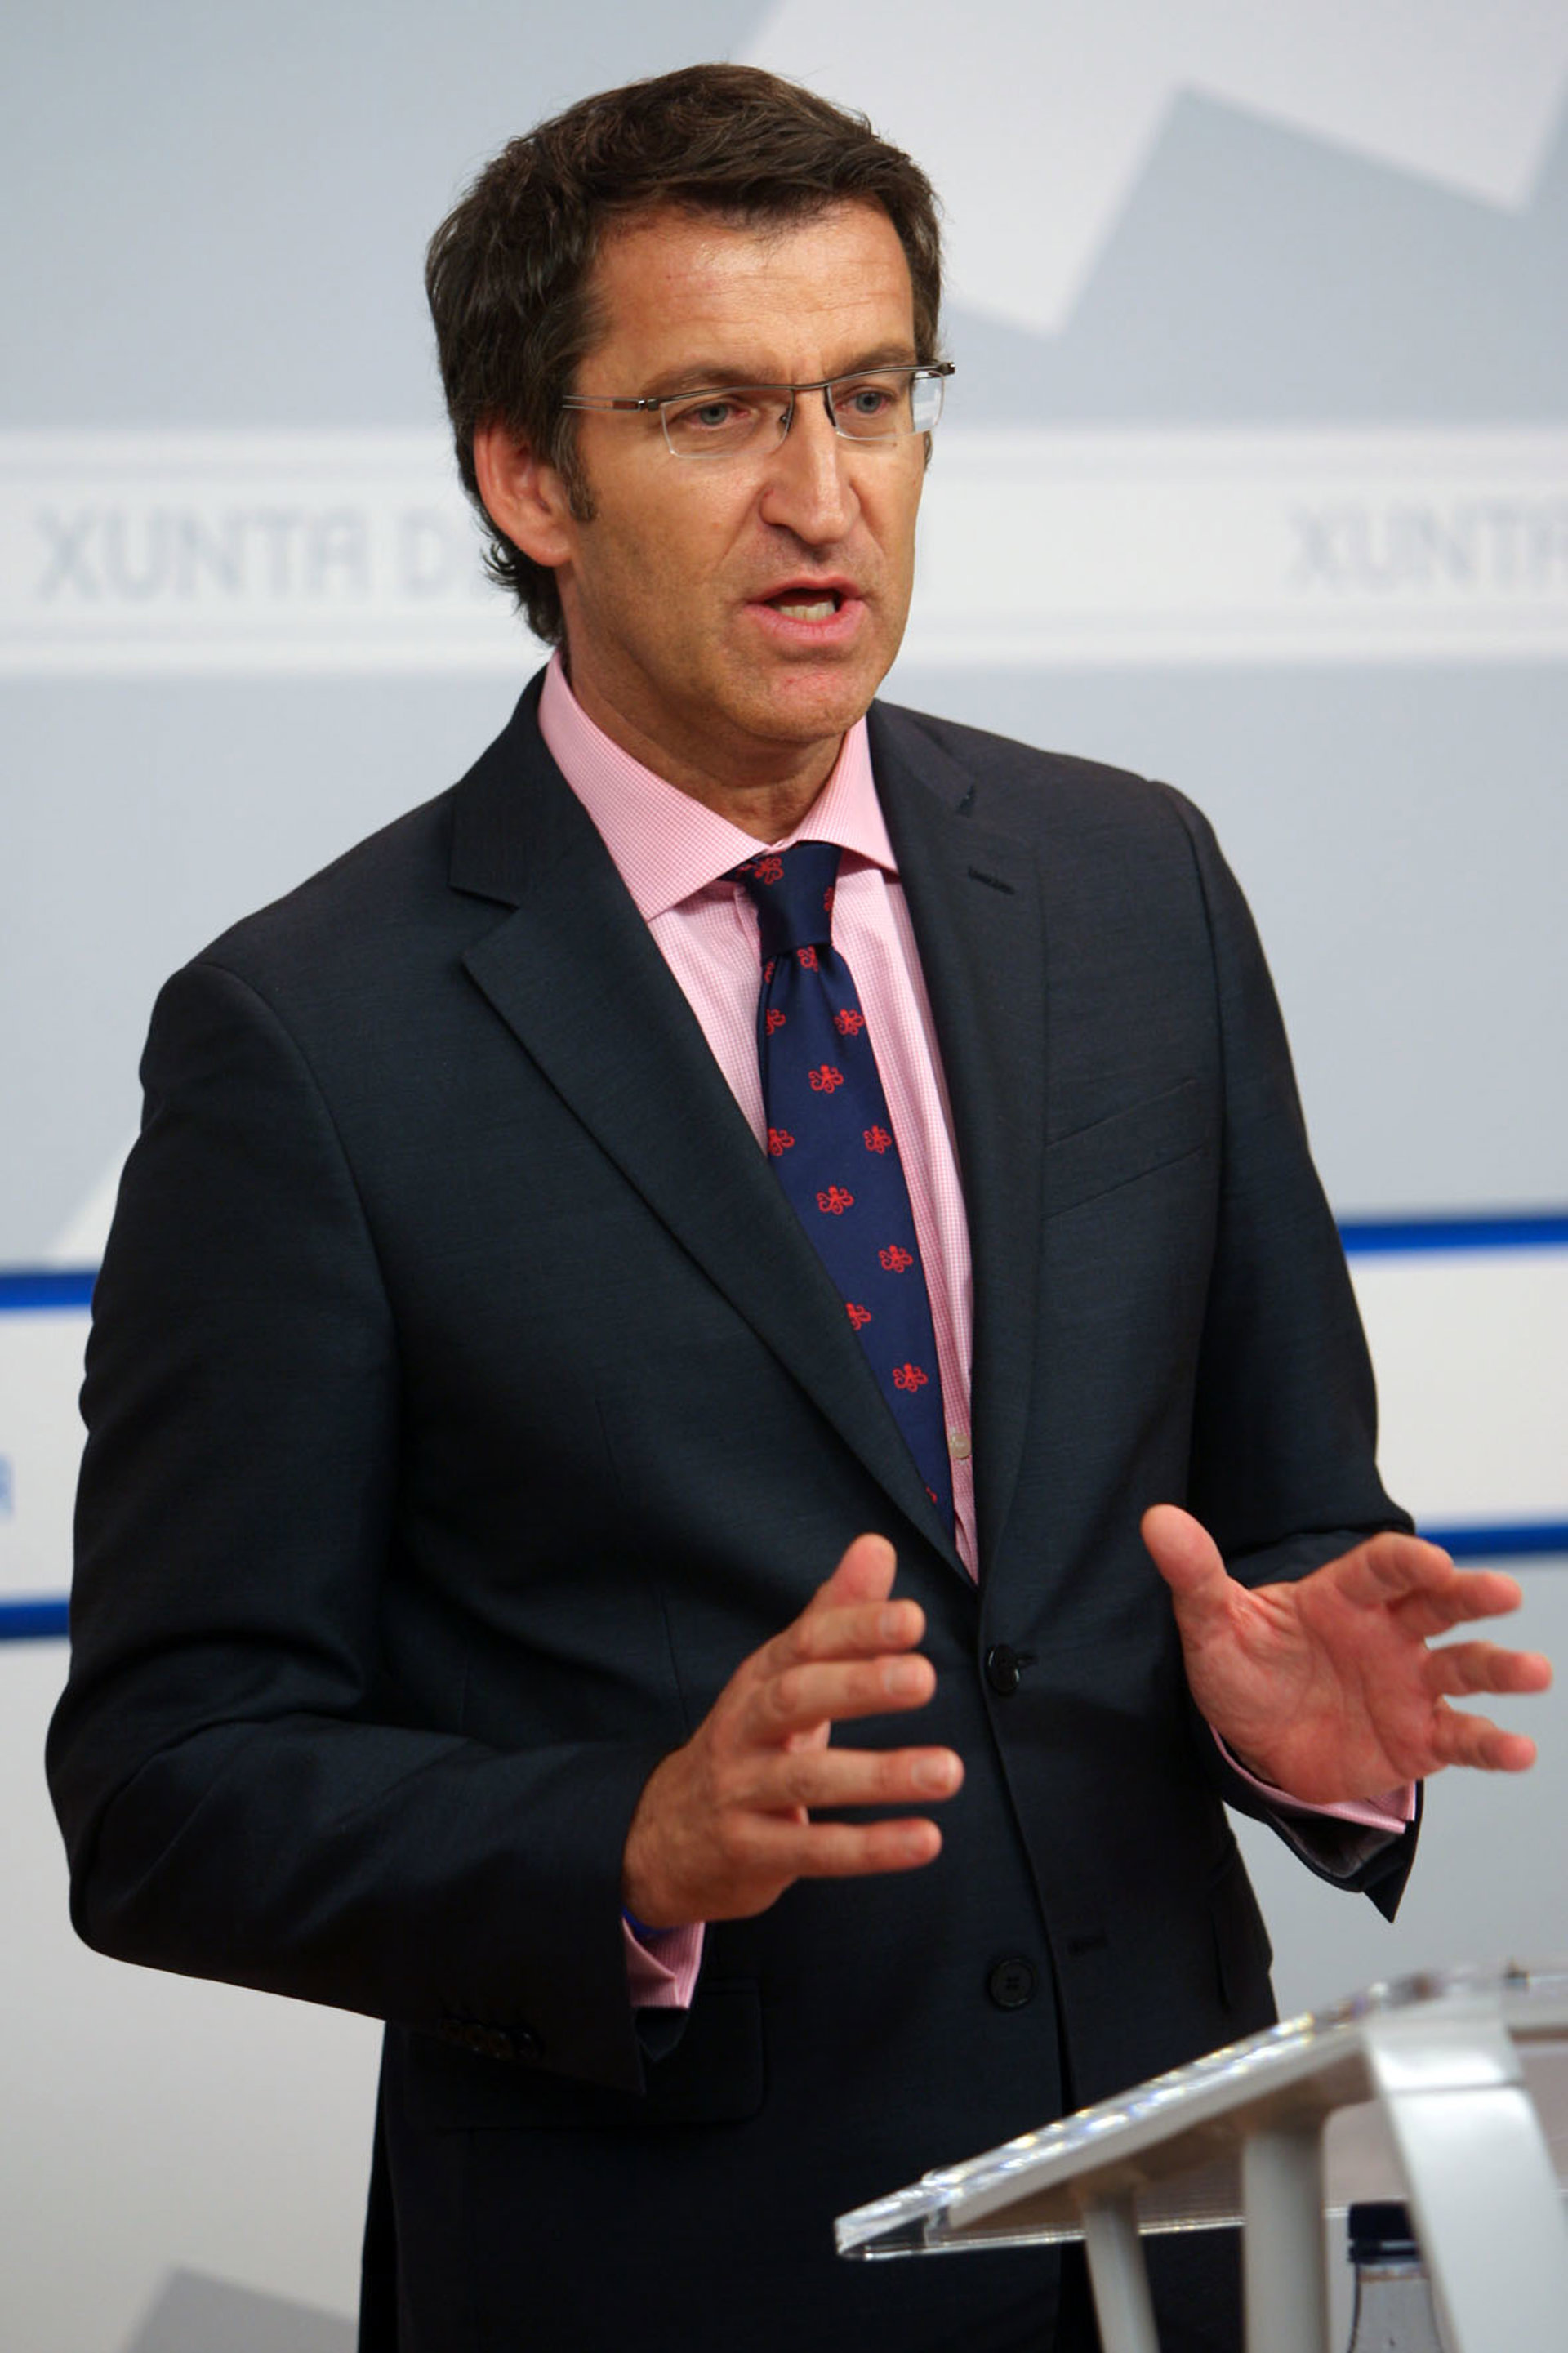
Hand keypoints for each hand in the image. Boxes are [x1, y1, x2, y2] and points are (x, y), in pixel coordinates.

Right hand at [621, 1534, 962, 1929]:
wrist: (662, 1837)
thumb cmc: (748, 1743)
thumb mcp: (783, 1678)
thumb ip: (835, 1616)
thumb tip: (876, 1545)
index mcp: (759, 1679)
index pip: (803, 1644)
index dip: (854, 1630)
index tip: (912, 1619)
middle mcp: (743, 1729)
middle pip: (794, 1698)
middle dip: (858, 1686)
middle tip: (924, 1678)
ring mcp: (740, 1792)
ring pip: (807, 1779)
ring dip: (880, 1775)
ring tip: (949, 1771)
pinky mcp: (749, 1852)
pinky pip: (812, 1850)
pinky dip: (870, 1848)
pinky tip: (925, 1839)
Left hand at [1142, 1505, 1551, 1804]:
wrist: (1254, 1742)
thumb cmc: (1241, 1669)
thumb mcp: (1211, 1625)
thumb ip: (1194, 1575)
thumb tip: (1156, 1519)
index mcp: (1341, 1597)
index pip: (1380, 1568)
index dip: (1406, 1562)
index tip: (1432, 1559)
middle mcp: (1387, 1634)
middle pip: (1437, 1606)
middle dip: (1471, 1597)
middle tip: (1504, 1594)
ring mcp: (1409, 1685)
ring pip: (1463, 1669)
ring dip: (1500, 1668)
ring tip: (1533, 1671)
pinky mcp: (1419, 1739)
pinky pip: (1462, 1738)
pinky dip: (1493, 1746)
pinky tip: (1519, 1751)